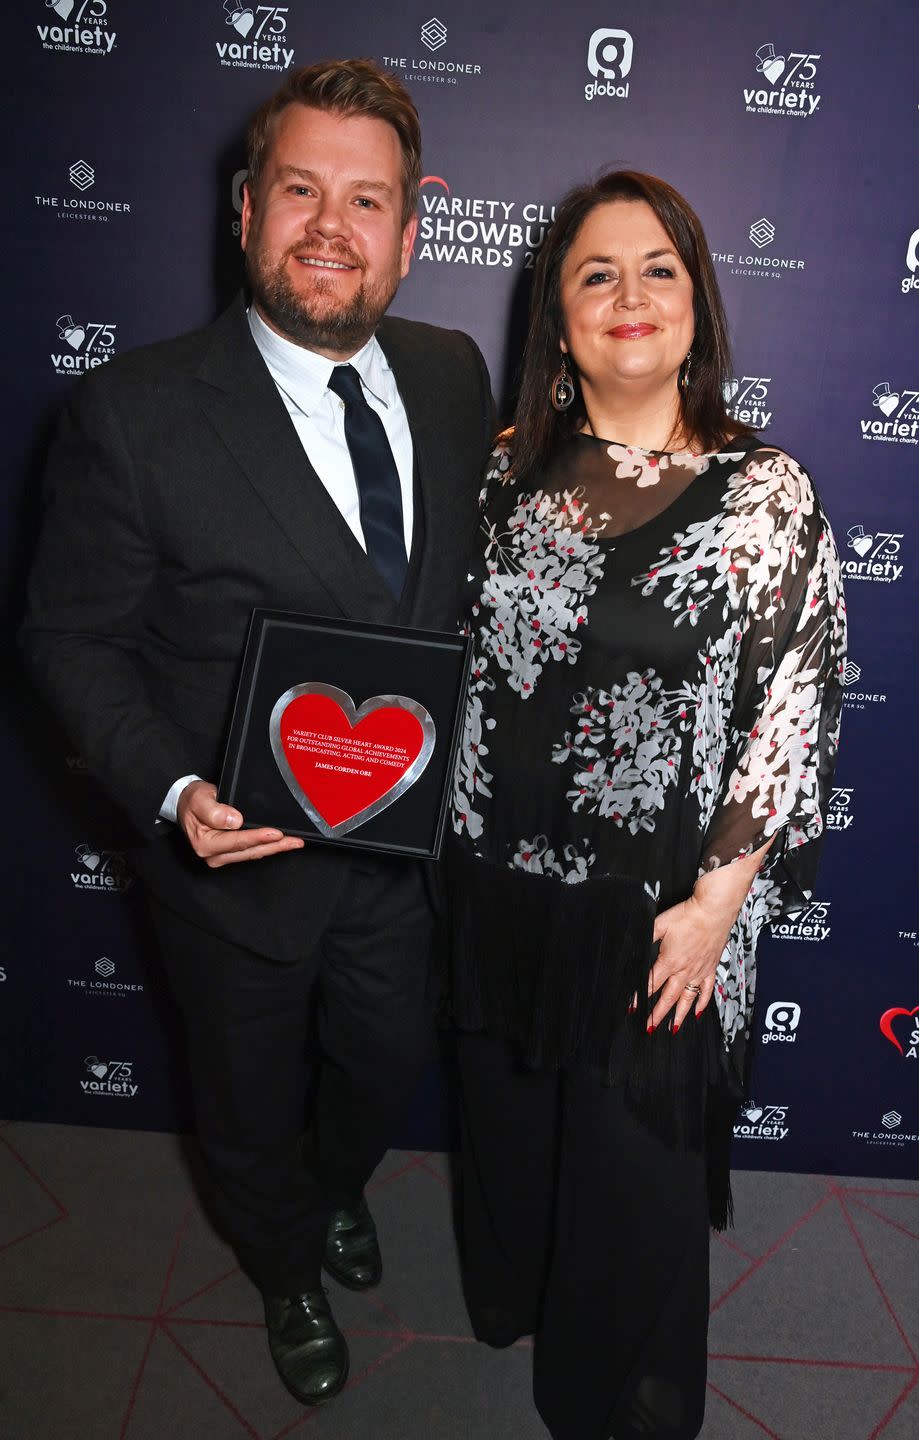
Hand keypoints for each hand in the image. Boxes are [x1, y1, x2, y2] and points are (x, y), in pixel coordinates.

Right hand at [177, 780, 303, 868]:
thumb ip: (214, 810)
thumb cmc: (193, 801)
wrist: (186, 804)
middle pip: (249, 851)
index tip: (276, 833)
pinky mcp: (230, 853)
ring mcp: (222, 856)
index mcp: (206, 844)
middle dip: (274, 846)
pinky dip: (267, 847)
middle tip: (295, 841)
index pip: (237, 842)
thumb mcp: (199, 799)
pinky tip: (280, 843)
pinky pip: (251, 851)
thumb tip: (234, 820)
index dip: (258, 837)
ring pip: (253, 853)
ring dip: (275, 848)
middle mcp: (214, 855)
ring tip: (294, 842)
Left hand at [646, 893, 733, 1032]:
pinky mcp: (711, 968)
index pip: (651, 983)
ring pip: (688, 999)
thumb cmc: (689, 915)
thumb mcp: (660, 924)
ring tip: (673, 1029)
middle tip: (649, 1026)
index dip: (640, 996)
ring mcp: (699, 971)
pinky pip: (707, 990)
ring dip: (679, 1015)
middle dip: (657, 1014)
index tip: (633, 1007)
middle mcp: (685, 970)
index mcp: (670, 960)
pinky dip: (703, 1003)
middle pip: (668, 997)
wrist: (713, 910)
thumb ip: (647, 937)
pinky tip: (698, 1012)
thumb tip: (635, 946)